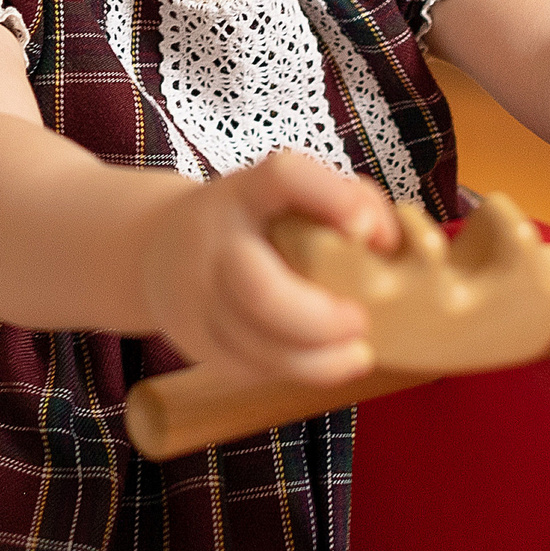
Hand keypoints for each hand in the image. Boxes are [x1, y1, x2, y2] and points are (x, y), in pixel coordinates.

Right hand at [137, 149, 400, 385]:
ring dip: (319, 360)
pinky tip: (328, 362)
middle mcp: (215, 241)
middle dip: (320, 319)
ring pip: (258, 344)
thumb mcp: (285, 195)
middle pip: (261, 290)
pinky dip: (299, 371)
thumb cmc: (251, 221)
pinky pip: (252, 368)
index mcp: (246, 192)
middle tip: (361, 321)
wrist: (158, 251)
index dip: (331, 200)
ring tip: (359, 353)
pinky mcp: (198, 342)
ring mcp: (200, 297)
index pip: (283, 179)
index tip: (368, 230)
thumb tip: (391, 242)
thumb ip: (344, 201)